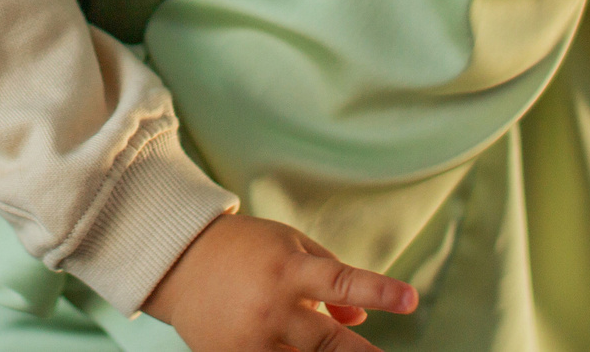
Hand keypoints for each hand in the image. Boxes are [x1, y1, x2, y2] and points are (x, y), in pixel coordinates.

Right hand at [141, 213, 417, 351]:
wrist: (178, 261)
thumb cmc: (243, 248)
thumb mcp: (289, 246)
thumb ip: (330, 279)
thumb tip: (360, 319)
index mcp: (287, 269)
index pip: (341, 281)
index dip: (379, 291)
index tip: (411, 299)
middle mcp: (271, 306)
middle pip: (328, 342)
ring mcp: (251, 339)